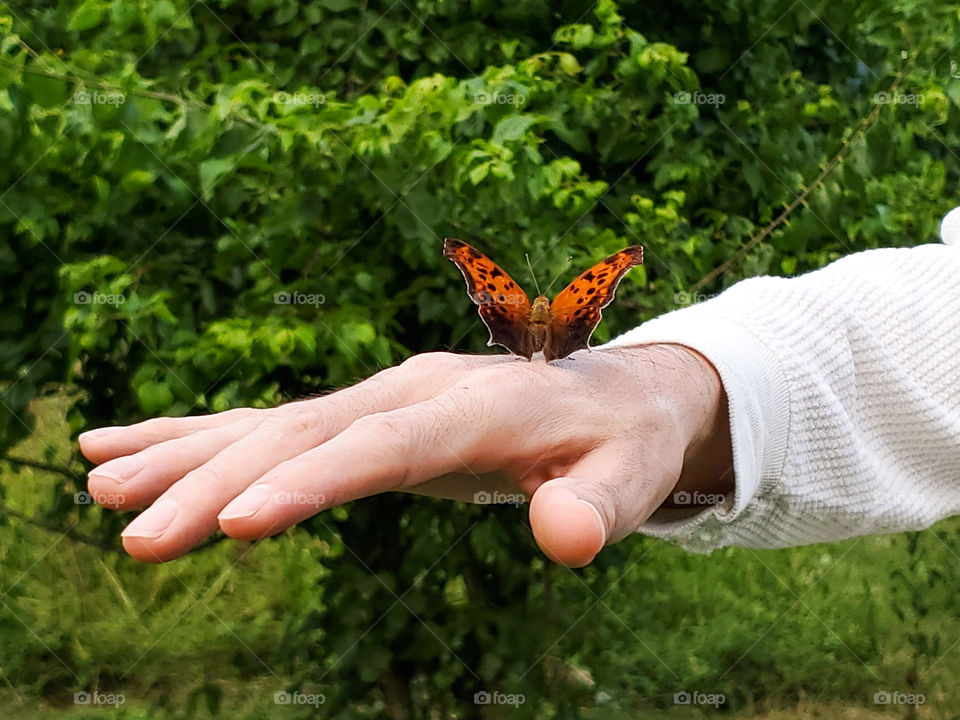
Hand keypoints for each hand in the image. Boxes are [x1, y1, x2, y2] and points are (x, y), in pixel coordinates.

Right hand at [81, 345, 732, 565]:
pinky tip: (131, 447)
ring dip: (187, 454)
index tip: (235, 525)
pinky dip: (201, 434)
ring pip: (271, 424)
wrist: (614, 394)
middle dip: (217, 482)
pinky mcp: (364, 418)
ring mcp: (381, 399)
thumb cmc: (622, 441)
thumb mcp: (632, 477)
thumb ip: (601, 504)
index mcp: (476, 405)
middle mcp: (413, 390)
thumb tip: (565, 539)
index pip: (384, 444)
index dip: (312, 481)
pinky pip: (272, 425)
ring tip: (98, 481)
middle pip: (305, 434)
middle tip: (135, 535)